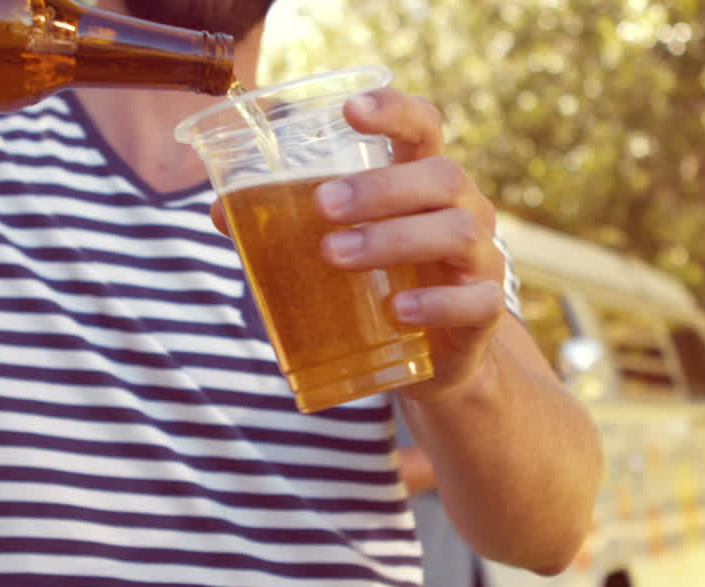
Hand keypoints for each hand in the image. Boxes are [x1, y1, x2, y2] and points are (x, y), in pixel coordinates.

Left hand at [317, 88, 503, 402]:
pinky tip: (396, 311)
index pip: (424, 126)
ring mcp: (480, 259)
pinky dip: (434, 303)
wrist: (436, 358)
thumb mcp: (344, 245)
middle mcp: (463, 210)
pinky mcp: (485, 311)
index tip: (351, 110)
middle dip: (379, 187)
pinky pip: (474, 301)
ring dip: (392, 239)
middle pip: (441, 176)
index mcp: (424, 182)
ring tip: (335, 255)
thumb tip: (219, 211)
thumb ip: (288, 226)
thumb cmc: (385, 282)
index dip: (394, 110)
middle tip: (322, 205)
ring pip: (456, 232)